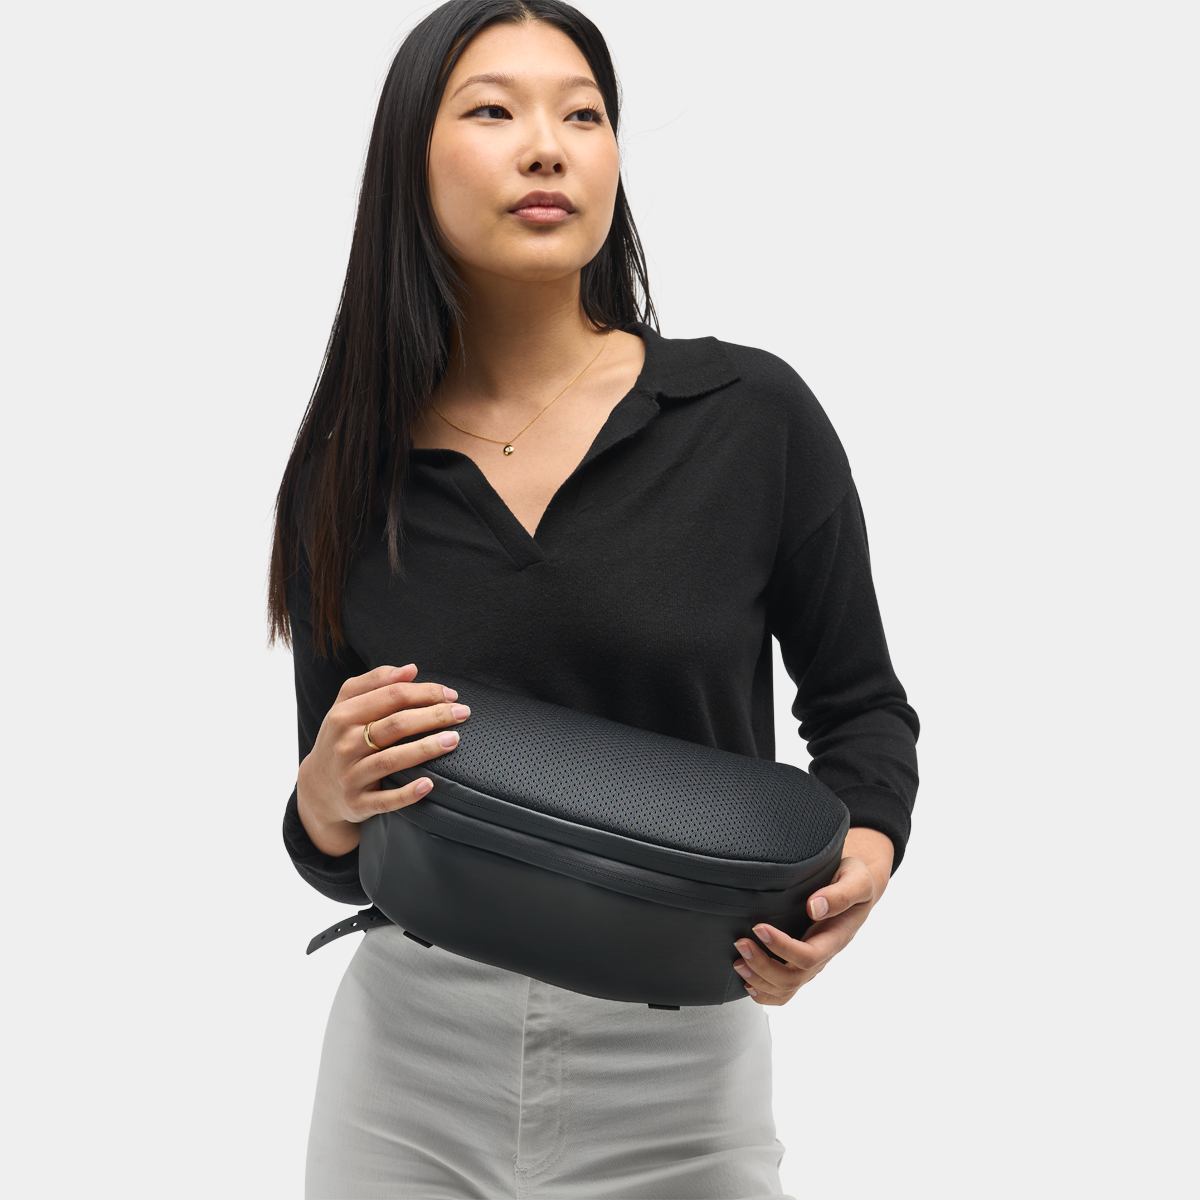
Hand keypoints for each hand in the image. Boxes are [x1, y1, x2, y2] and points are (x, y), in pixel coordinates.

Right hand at [296, 662, 470, 856]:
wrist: (317, 787)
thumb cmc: (340, 738)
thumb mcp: (346, 705)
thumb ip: (375, 682)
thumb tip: (411, 669)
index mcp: (343, 715)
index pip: (391, 696)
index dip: (425, 692)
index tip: (450, 694)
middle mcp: (345, 744)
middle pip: (395, 725)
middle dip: (433, 716)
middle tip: (462, 713)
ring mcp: (351, 776)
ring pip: (392, 760)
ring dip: (425, 749)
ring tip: (453, 740)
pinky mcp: (357, 804)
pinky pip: (385, 800)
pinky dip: (407, 793)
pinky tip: (429, 784)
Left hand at [730, 827, 893, 1005]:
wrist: (856, 886)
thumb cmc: (855, 880)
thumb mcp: (857, 881)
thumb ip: (840, 895)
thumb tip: (815, 907)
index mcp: (836, 937)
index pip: (808, 955)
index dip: (782, 947)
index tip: (759, 928)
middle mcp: (823, 954)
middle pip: (792, 978)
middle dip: (763, 965)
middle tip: (740, 944)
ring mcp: (812, 962)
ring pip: (786, 988)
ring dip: (759, 980)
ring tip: (738, 963)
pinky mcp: (801, 962)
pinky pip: (785, 989)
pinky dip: (765, 992)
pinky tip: (748, 982)